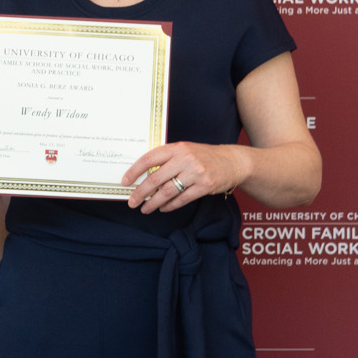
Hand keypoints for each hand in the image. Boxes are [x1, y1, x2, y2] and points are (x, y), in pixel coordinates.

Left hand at [123, 142, 246, 212]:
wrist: (232, 161)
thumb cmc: (204, 156)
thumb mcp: (186, 150)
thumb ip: (168, 159)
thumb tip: (144, 176)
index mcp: (177, 148)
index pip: (149, 159)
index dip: (135, 171)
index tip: (125, 181)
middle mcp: (185, 159)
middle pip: (156, 178)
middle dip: (141, 192)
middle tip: (132, 202)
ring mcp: (196, 173)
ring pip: (168, 192)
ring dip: (153, 203)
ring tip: (145, 209)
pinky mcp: (204, 186)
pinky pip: (182, 199)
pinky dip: (170, 206)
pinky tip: (163, 208)